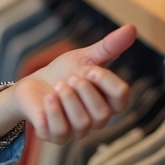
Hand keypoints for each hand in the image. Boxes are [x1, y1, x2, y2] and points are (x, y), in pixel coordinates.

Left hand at [0, 25, 136, 144]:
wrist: (32, 84)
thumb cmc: (62, 72)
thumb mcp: (84, 57)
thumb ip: (108, 47)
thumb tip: (133, 27)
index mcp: (109, 101)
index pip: (122, 96)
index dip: (105, 80)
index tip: (89, 69)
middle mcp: (97, 120)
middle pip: (103, 113)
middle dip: (84, 90)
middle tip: (70, 77)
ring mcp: (78, 131)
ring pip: (83, 123)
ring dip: (67, 99)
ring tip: (57, 86)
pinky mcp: (56, 136)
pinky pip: (61, 131)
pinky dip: (53, 111)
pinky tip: (48, 97)